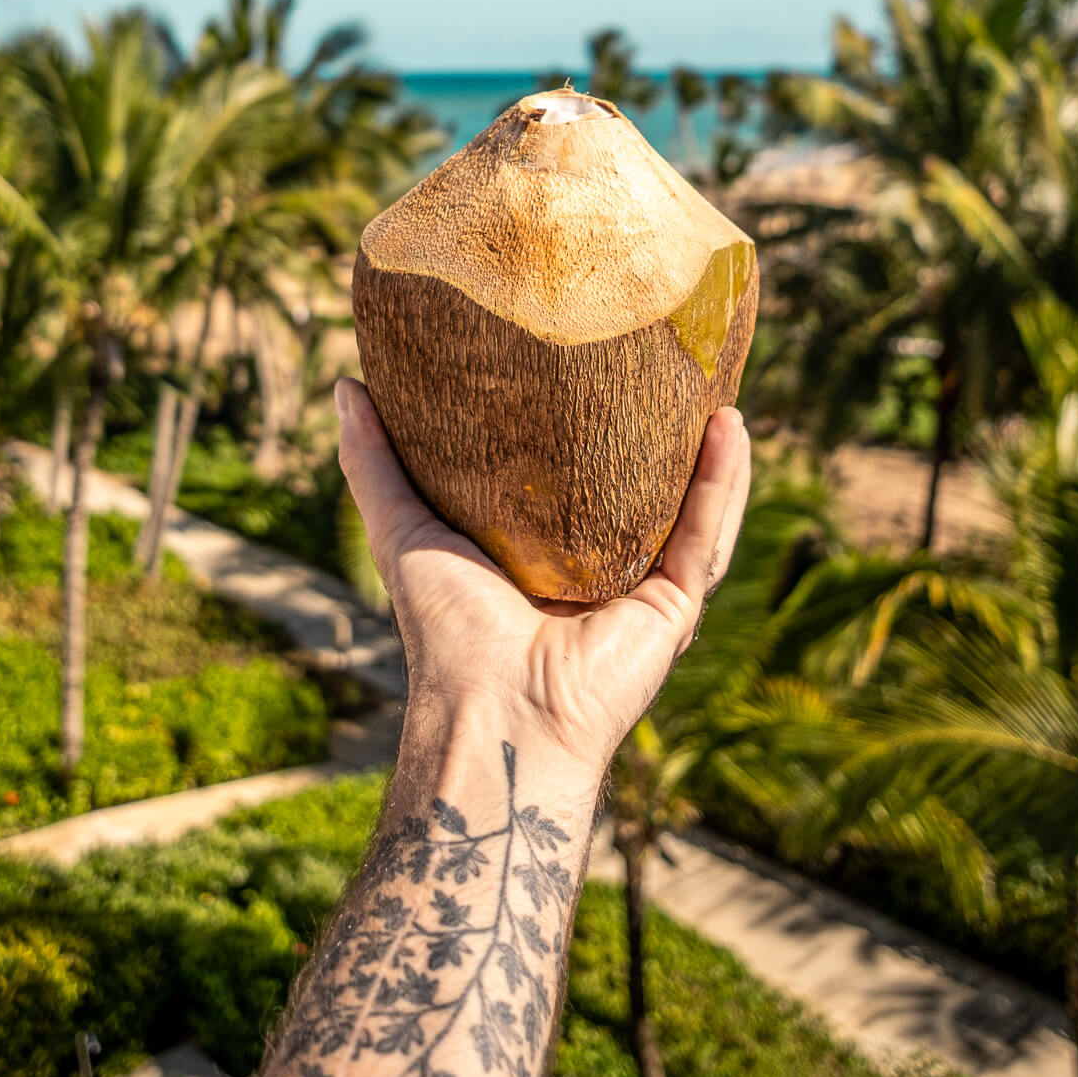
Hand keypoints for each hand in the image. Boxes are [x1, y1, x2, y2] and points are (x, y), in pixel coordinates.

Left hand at [335, 379, 750, 795]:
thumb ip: (374, 463)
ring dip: (710, 454)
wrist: (490, 713)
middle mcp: (600, 574)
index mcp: (544, 559)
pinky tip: (731, 425)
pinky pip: (707, 535)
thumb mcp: (402, 530)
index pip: (577, 484)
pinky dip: (723, 482)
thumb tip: (346, 384)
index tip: (596, 364)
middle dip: (665, 438)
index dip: (589, 429)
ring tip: (716, 388)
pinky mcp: (674, 609)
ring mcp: (642, 593)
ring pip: (690, 510)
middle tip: (671, 365)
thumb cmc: (444, 632)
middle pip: (645, 496)